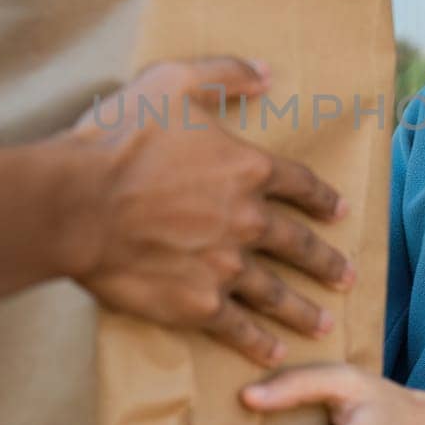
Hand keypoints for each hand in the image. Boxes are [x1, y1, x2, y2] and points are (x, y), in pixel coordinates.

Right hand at [57, 57, 354, 366]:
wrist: (78, 204)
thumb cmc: (121, 138)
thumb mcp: (173, 82)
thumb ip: (224, 74)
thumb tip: (265, 72)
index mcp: (248, 169)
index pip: (299, 185)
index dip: (322, 198)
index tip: (340, 211)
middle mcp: (247, 220)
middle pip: (298, 244)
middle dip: (325, 262)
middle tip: (346, 277)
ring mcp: (226, 267)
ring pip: (276, 293)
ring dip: (302, 309)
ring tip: (324, 323)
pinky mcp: (197, 304)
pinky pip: (237, 328)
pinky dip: (257, 342)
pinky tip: (273, 352)